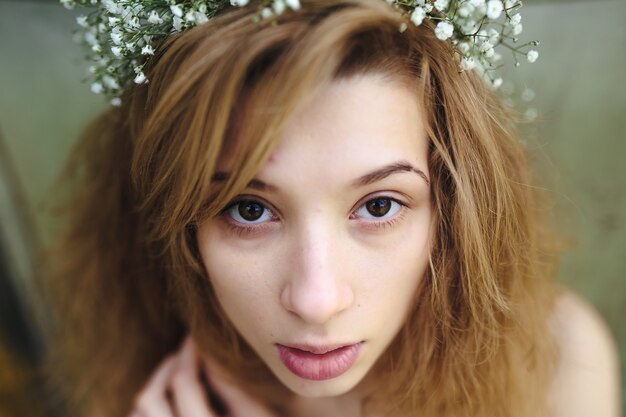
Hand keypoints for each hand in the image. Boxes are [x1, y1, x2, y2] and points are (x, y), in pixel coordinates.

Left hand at [130, 336, 276, 416]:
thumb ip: (232, 389)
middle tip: (183, 354)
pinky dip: (147, 412)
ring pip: (137, 415)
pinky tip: (168, 405)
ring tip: (174, 378)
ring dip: (152, 391)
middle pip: (150, 399)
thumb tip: (209, 356)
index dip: (188, 354)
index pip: (185, 384)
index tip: (194, 338)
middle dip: (165, 368)